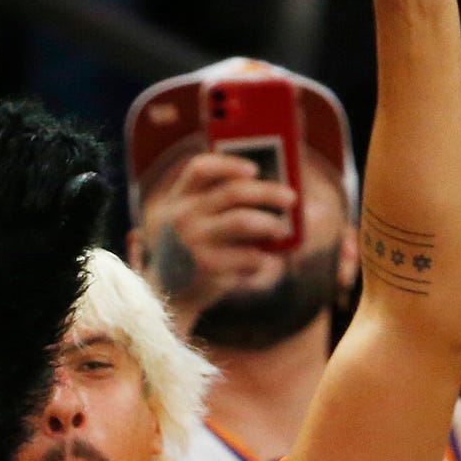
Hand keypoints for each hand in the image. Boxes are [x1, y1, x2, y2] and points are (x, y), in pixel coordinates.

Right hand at [135, 153, 299, 321]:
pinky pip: (250, 255)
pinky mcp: (211, 267)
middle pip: (233, 192)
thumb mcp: (191, 222)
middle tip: (291, 197)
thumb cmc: (191, 250)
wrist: (169, 295)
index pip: (200, 168)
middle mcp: (184, 217)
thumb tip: (271, 192)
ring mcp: (196, 242)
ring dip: (271, 224)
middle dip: (267, 192)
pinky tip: (265, 261)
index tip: (254, 170)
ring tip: (282, 230)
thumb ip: (217, 204)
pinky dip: (264, 257)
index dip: (230, 165)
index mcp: (178, 199)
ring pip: (244, 221)